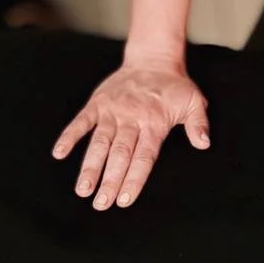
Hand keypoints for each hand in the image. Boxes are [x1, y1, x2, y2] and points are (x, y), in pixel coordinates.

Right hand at [50, 62, 209, 209]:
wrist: (153, 58)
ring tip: (82, 190)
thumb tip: (204, 144)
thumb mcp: (193, 102)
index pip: (143, 157)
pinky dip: (69, 136)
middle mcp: (132, 119)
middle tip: (101, 204)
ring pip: (100, 143)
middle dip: (110, 181)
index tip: (124, 200)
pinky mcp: (98, 103)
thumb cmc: (174, 86)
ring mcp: (113, 111)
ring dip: (90, 167)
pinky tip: (59, 153)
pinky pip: (81, 121)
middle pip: (119, 155)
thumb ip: (198, 124)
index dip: (133, 179)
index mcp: (154, 123)